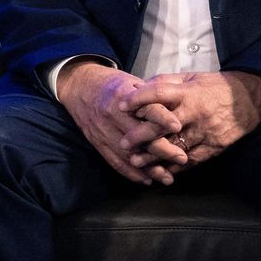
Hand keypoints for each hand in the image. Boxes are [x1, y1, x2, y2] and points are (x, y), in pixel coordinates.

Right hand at [57, 59, 173, 185]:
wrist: (78, 87)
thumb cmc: (111, 84)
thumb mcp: (130, 82)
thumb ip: (150, 96)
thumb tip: (176, 107)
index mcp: (122, 96)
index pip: (145, 108)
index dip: (162, 117)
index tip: (178, 126)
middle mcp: (112, 115)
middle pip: (140, 136)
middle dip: (162, 149)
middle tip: (182, 158)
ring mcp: (103, 130)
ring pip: (128, 154)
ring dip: (149, 168)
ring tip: (167, 178)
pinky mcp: (97, 142)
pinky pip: (114, 160)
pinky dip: (130, 173)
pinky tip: (146, 179)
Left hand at [118, 70, 260, 171]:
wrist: (249, 101)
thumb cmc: (214, 87)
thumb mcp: (190, 78)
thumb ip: (163, 82)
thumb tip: (136, 87)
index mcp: (188, 93)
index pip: (159, 93)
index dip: (139, 99)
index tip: (121, 105)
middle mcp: (195, 113)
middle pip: (163, 126)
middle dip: (141, 136)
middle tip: (124, 143)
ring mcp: (204, 132)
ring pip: (175, 147)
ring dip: (154, 157)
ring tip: (136, 162)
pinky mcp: (213, 147)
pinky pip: (191, 160)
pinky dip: (175, 166)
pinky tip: (160, 171)